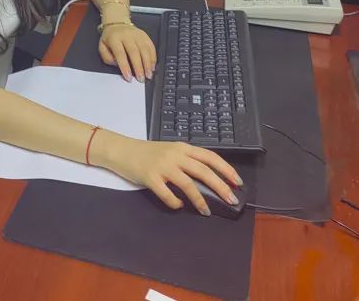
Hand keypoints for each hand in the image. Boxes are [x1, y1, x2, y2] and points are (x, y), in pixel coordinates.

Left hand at [98, 22, 156, 81]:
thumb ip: (107, 58)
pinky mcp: (145, 35)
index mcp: (114, 38)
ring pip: (144, 49)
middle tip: (141, 79)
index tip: (128, 77)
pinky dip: (153, 57)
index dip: (125, 66)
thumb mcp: (102, 47)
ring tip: (148, 75)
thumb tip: (118, 65)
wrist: (117, 23)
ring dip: (147, 64)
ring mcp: (137, 34)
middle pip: (134, 52)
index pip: (120, 53)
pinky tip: (152, 66)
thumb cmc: (110, 38)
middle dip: (139, 67)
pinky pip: (151, 46)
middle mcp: (127, 35)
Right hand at [107, 137, 242, 214]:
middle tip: (231, 200)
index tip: (237, 182)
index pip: (210, 157)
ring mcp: (162, 166)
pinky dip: (175, 203)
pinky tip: (178, 206)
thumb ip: (186, 161)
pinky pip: (167, 194)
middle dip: (221, 187)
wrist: (121, 150)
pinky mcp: (150, 177)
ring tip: (206, 211)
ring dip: (200, 200)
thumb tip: (208, 180)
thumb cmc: (146, 153)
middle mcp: (175, 155)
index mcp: (182, 147)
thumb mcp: (170, 151)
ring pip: (188, 184)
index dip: (226, 169)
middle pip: (204, 171)